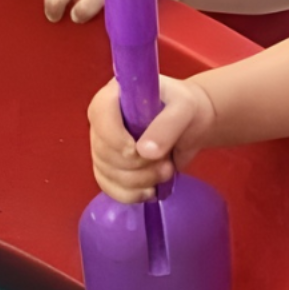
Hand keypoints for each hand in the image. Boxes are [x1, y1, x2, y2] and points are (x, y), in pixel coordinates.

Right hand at [88, 73, 218, 200]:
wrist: (188, 125)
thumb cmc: (184, 108)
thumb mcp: (184, 109)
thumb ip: (167, 125)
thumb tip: (145, 152)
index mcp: (113, 95)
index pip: (100, 115)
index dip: (116, 139)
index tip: (139, 152)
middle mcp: (101, 121)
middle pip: (104, 151)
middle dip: (138, 166)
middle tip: (167, 165)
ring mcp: (102, 146)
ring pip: (107, 173)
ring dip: (139, 181)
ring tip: (166, 172)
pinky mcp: (108, 168)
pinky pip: (109, 187)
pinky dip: (131, 194)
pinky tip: (150, 189)